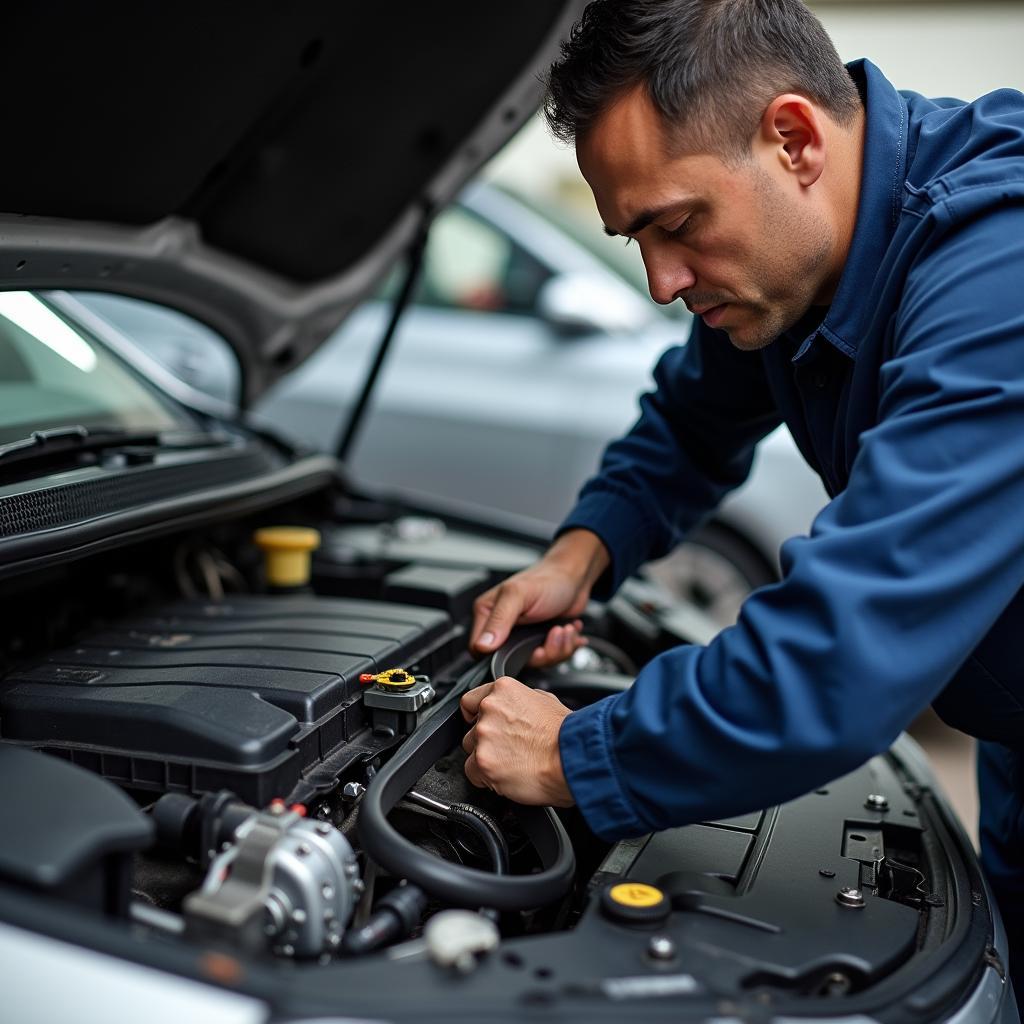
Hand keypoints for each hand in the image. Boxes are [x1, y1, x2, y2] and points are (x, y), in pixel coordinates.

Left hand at [460, 676, 573, 805]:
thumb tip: (514, 707)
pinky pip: (473, 773)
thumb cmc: (566, 734)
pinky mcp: (483, 761)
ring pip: (471, 751)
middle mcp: (490, 708)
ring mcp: (484, 735)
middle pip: (471, 729)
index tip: (483, 725)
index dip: (477, 716)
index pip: (470, 701)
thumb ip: (520, 701)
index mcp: (503, 690)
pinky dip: (486, 777)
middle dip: (486, 740)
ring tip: (512, 763)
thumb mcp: (546, 701)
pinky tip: (507, 775)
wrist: (572, 759)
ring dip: (486, 758)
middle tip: (509, 749)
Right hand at [470, 529, 609, 661]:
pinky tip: (567, 629)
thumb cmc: (548, 579)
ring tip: (562, 629)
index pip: (481, 650)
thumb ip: (499, 619)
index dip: (502, 655)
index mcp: (488, 613)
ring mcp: (523, 635)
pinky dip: (565, 647)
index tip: (523, 646)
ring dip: (557, 648)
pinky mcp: (540, 640)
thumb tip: (482, 644)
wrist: (575, 577)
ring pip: (536, 661)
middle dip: (540, 653)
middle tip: (551, 635)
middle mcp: (503, 626)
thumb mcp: (518, 595)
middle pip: (513, 661)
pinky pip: (550, 658)